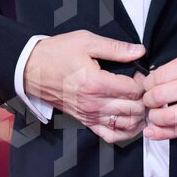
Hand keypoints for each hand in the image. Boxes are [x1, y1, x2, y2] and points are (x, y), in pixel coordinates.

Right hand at [24, 30, 146, 142]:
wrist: (32, 69)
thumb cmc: (57, 53)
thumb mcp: (86, 41)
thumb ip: (115, 48)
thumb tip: (139, 51)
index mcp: (96, 83)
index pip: (133, 90)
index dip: (144, 82)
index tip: (142, 73)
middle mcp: (94, 103)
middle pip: (133, 109)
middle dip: (144, 98)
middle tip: (144, 87)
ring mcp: (89, 115)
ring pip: (126, 125)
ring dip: (138, 115)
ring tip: (140, 101)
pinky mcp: (85, 121)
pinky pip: (110, 135)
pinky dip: (125, 132)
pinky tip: (130, 120)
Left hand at [142, 45, 176, 139]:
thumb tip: (161, 74)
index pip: (161, 74)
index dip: (148, 81)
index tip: (147, 83)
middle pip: (160, 95)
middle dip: (148, 98)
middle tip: (147, 97)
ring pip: (169, 116)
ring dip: (154, 116)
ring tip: (152, 113)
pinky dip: (165, 133)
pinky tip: (153, 132)